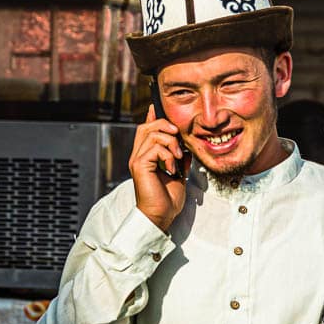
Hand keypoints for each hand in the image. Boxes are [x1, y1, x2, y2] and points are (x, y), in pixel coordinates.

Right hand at [130, 105, 189, 230]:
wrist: (161, 216)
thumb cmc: (167, 199)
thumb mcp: (178, 174)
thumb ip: (179, 159)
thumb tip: (186, 147)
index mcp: (145, 157)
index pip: (145, 130)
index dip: (152, 117)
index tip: (156, 107)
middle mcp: (138, 156)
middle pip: (146, 126)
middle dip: (165, 125)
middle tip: (178, 137)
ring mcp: (137, 160)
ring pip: (153, 134)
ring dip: (171, 143)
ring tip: (178, 158)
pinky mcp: (140, 165)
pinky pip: (155, 147)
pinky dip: (168, 155)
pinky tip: (172, 168)